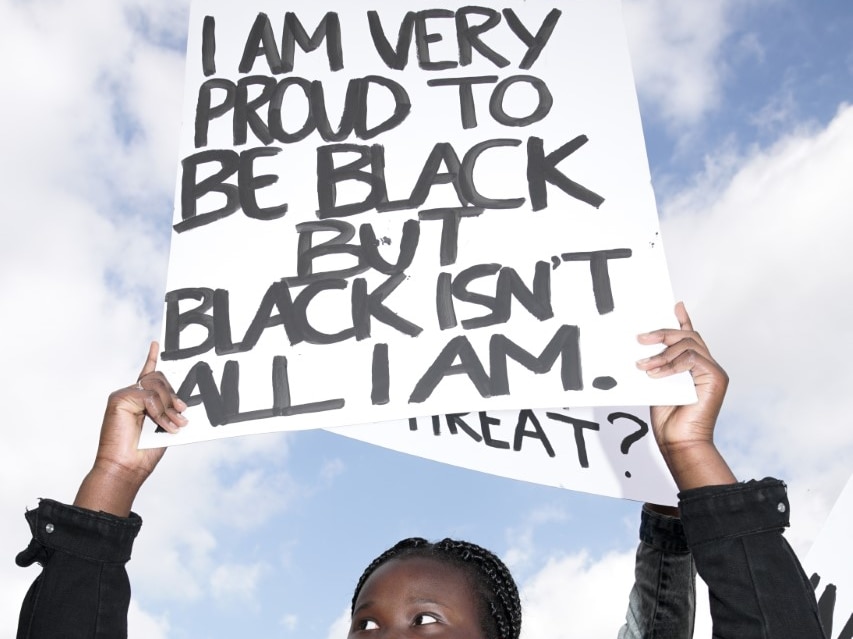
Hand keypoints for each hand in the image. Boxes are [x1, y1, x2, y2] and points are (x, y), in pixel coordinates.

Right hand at [73, 342, 186, 515]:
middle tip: (183, 413)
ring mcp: (124, 395)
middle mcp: (131, 394)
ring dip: (169, 406)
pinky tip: (161, 424)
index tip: (157, 344)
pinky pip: (148, 396)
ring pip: (156, 385)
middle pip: (159, 379)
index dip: (152, 358)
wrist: (127, 467)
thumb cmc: (145, 452)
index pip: (148, 373)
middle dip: (174, 396)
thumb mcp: (164, 425)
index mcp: (141, 400)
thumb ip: (169, 409)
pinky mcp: (118, 399)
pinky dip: (158, 411)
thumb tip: (184, 402)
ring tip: (174, 425)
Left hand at [636, 303, 735, 490]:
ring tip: (643, 365)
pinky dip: (671, 364)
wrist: (679, 441)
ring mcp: (713, 371)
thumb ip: (656, 365)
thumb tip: (642, 349)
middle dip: (663, 333)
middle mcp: (706, 365)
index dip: (682, 319)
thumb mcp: (656, 383)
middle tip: (640, 338)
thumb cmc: (668, 418)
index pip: (688, 336)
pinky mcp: (716, 378)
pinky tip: (656, 374)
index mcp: (693, 366)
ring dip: (662, 352)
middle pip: (688, 336)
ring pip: (689, 344)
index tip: (674, 305)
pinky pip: (692, 359)